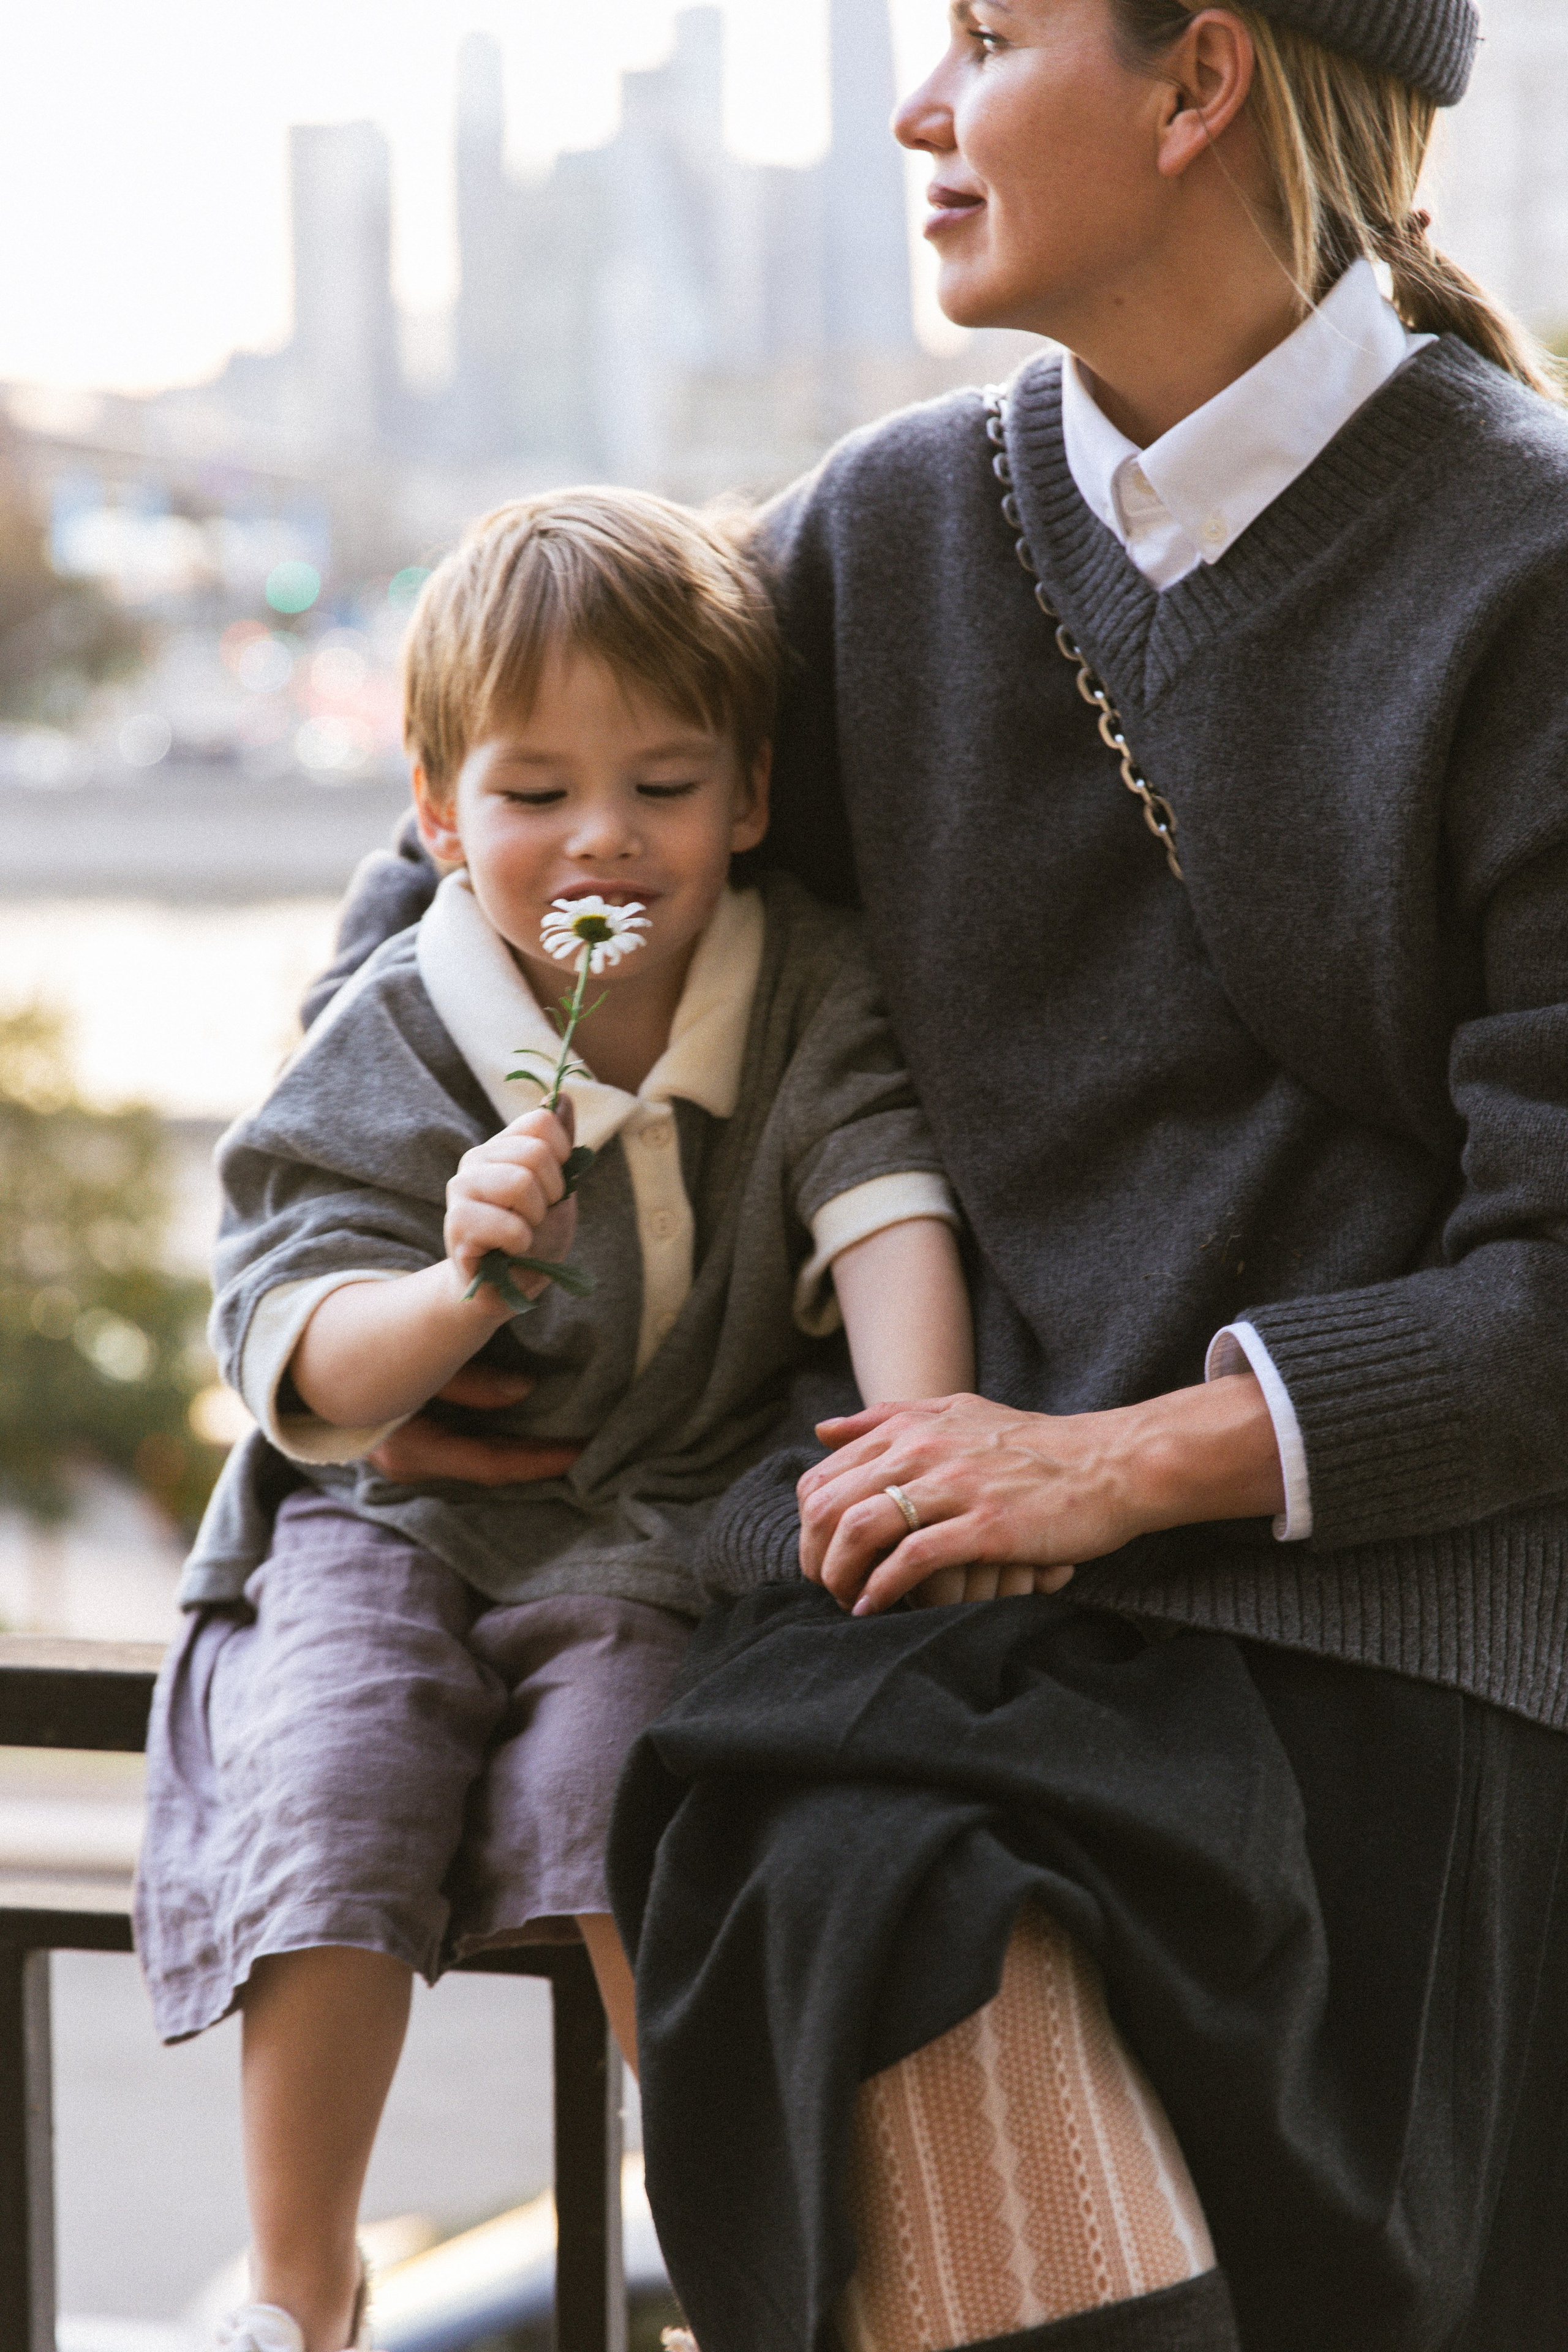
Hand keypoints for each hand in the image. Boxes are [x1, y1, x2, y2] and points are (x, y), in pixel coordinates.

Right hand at [367, 1364, 584, 1485]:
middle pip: (490, 1468)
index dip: (539, 1460)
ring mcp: (413, 1459)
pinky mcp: (418, 1445)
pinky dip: (504, 1441)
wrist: (320, 1356)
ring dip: (524, 1451)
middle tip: (589, 1446)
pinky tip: (535, 1431)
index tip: (581, 1450)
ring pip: (482, 1462)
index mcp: (409, 1450)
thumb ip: (469, 1380)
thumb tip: (525, 1391)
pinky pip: (471, 1449)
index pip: (489, 1464)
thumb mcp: (424, 1360)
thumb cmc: (373, 1351)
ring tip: (571, 1437)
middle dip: (538, 1460)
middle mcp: (410, 1465)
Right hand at [444, 1104, 576, 1293]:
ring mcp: (461, 1189)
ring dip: (535, 1219)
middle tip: (536, 1217)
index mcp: (502, 1146)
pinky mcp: (457, 1224)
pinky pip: (509, 1225)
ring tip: (521, 1234)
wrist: (505, 1288)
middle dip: (552, 1193)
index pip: (542, 1120)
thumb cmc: (532, 1239)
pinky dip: (522, 1244)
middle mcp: (477, 1159)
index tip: (554, 1187)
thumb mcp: (559, 1190)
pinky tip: (509, 1251)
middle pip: (537, 1152)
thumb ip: (561, 1146)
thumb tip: (565, 1096)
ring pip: (521, 1182)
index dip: (563, 1156)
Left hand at [797, 1377, 1282, 1616]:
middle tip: (826, 1587)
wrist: (1109, 1464)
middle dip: (815, 1555)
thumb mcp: (957, 1413)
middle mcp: (924, 1450)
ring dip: (841, 1574)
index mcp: (911, 1428)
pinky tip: (877, 1607)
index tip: (820, 1554)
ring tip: (847, 1601)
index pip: (823, 1476)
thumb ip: (888, 1418)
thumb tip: (823, 1430)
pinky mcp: (986, 1525)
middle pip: (830, 1505)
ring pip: (862, 1528)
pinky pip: (912, 1558)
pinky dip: (884, 1587)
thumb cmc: (1033, 1446)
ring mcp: (955, 1486)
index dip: (808, 1524)